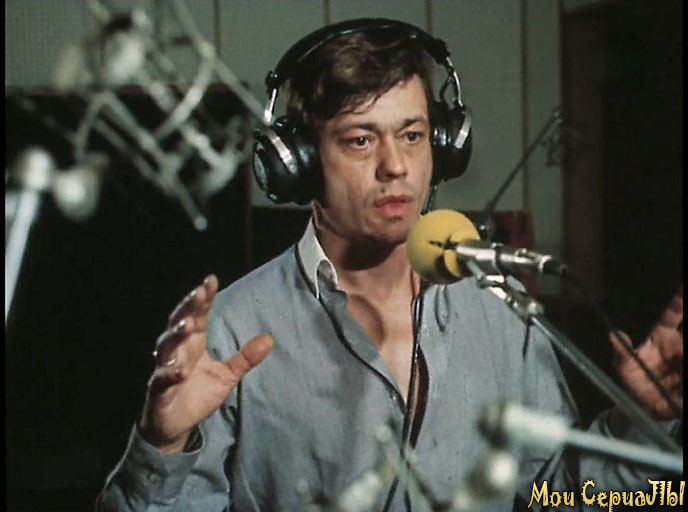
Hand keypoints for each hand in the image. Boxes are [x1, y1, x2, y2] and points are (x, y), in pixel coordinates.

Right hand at [139, 274, 273, 452]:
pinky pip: (162, 379)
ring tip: (188, 325)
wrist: (175, 426)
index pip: (198, 315)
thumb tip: (270, 338)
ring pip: (167, 346)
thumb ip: (246, 357)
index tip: (211, 280)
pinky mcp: (158, 390)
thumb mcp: (227, 375)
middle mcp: (178, 351)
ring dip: (176, 334)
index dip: (204, 298)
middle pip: (179, 322)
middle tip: (199, 292)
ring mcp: (165, 368)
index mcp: (194, 343)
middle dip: (188, 307)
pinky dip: (170, 373)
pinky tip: (180, 370)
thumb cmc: (197, 394)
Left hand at [611, 285, 682, 418]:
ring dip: (685, 348)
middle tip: (684, 322)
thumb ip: (621, 353)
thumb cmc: (635, 383)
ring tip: (680, 364)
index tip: (683, 285)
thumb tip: (613, 335)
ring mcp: (686, 358)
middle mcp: (680, 345)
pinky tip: (682, 374)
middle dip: (687, 322)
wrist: (646, 408)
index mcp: (663, 337)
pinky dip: (686, 367)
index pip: (674, 313)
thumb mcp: (624, 368)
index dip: (680, 299)